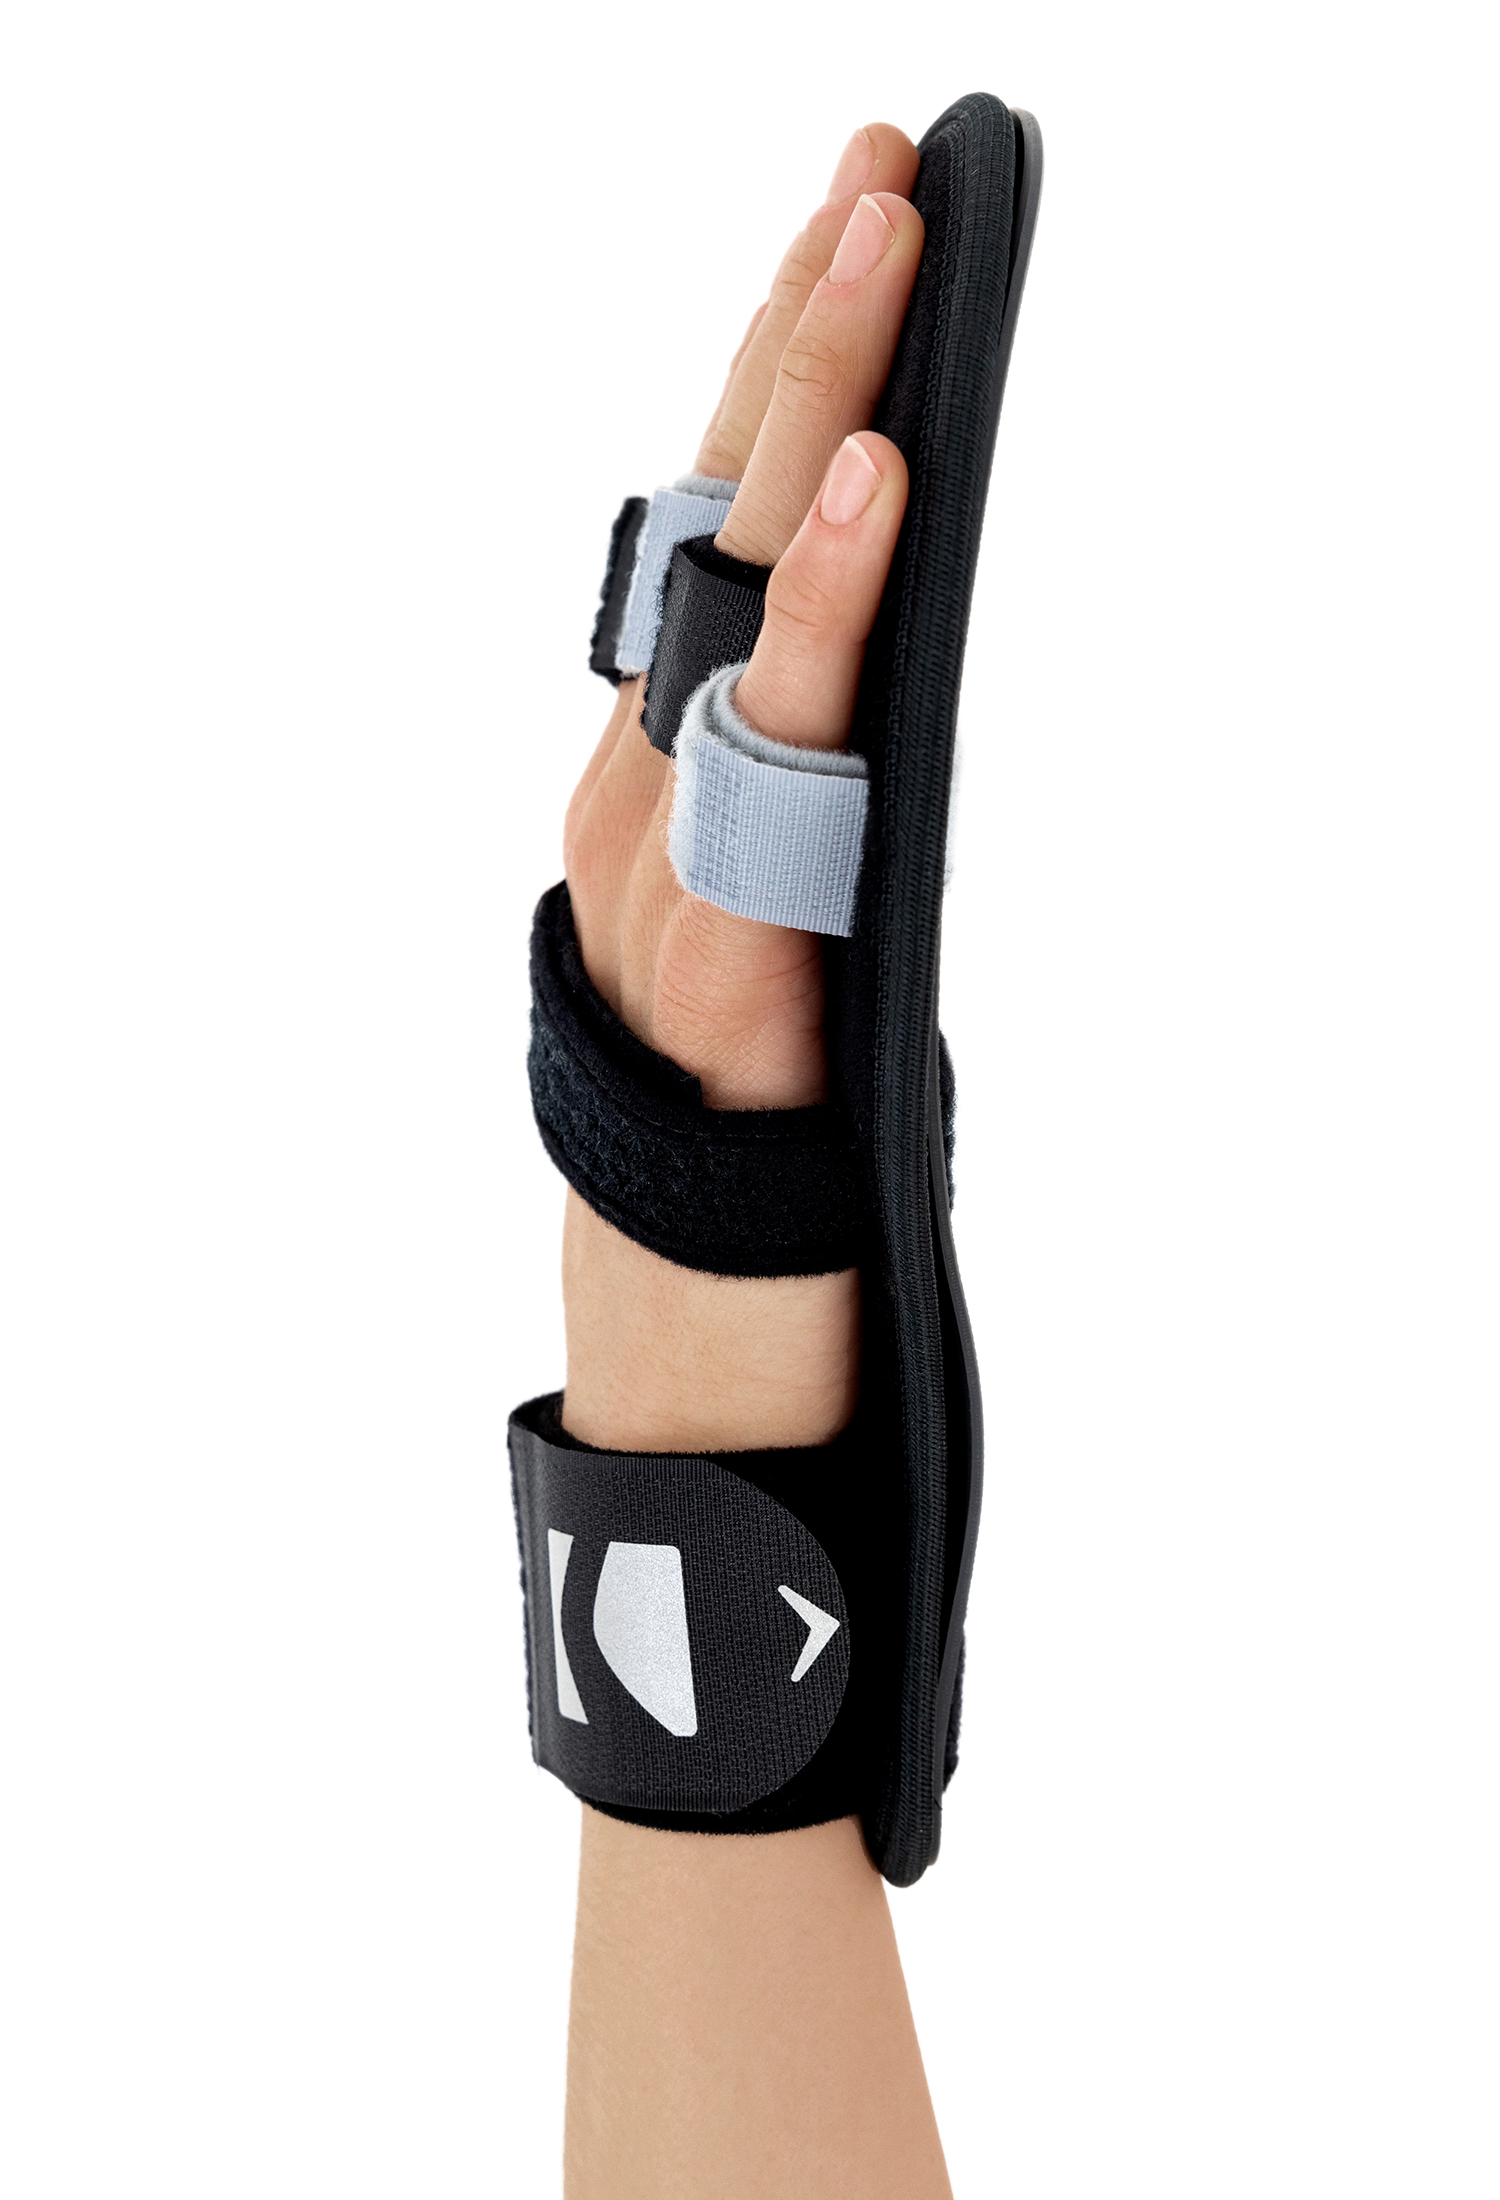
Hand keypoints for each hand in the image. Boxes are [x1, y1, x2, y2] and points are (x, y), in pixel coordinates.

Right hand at [558, 129, 924, 1453]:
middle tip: (872, 177)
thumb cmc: (755, 1073)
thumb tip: (871, 639)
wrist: (699, 1274)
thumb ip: (791, 762)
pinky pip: (770, 744)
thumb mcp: (770, 877)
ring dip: (807, 406)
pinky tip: (867, 490)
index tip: (846, 227)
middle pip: (710, 513)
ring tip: (876, 248)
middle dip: (798, 330)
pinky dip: (812, 609)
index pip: (711, 521)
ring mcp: (655, 844)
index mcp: (654, 751)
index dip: (776, 367)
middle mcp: (635, 771)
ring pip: (727, 597)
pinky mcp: (710, 927)